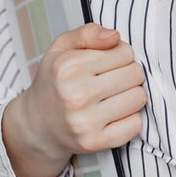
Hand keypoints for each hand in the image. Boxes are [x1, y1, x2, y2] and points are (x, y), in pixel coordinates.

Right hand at [4, 23, 146, 176]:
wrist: (37, 125)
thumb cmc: (55, 81)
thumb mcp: (62, 48)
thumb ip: (88, 33)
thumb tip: (115, 36)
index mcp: (69, 66)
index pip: (125, 51)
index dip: (120, 55)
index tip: (108, 63)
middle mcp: (76, 94)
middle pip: (135, 74)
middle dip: (128, 74)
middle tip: (112, 80)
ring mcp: (85, 121)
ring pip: (138, 98)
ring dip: (131, 95)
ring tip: (113, 97)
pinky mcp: (95, 142)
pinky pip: (135, 125)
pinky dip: (130, 119)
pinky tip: (115, 115)